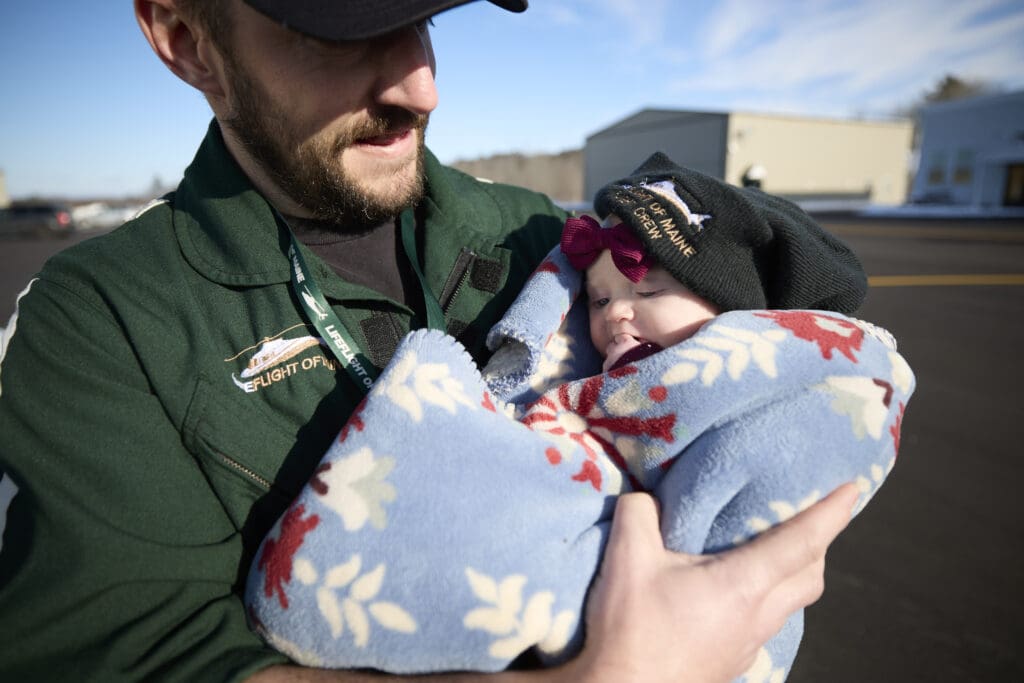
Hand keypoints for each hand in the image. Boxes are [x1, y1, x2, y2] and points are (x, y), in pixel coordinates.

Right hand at [567, 483, 858, 682]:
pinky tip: (737, 591)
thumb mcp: (627, 558)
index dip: (832, 513)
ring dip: (795, 573)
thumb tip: (646, 496)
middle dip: (819, 543)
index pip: (803, 542)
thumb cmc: (631, 631)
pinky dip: (769, 597)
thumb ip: (639, 513)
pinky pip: (769, 622)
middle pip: (811, 577)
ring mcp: (748, 643)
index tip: (851, 489)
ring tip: (774, 549)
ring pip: (792, 603)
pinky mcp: (734, 660)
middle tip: (808, 515)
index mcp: (743, 585)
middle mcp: (757, 616)